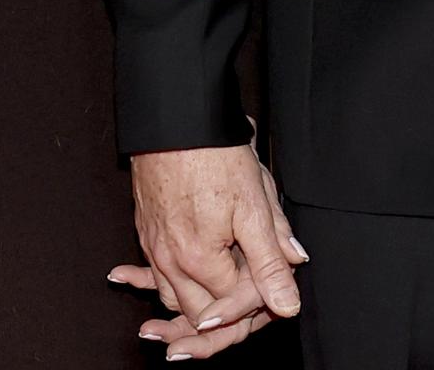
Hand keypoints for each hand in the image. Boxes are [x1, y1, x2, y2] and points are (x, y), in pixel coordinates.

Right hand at [109, 145, 304, 359]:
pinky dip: (171, 281)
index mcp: (199, 260)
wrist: (176, 118)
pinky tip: (190, 269)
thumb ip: (270, 261)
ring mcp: (154, 248)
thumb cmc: (215, 155)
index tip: (275, 282)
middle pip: (200, 315)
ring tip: (225, 287)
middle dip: (227, 311)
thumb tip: (287, 302)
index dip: (259, 299)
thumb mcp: (254, 207)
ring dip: (198, 301)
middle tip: (254, 290)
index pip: (233, 305)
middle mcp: (170, 261)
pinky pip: (157, 275)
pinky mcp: (145, 232)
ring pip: (175, 299)